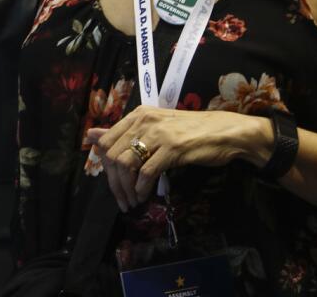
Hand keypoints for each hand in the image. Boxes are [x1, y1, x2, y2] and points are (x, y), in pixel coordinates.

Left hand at [86, 106, 271, 211]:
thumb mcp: (156, 128)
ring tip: (134, 201)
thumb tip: (90, 136)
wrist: (225, 132)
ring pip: (126, 164)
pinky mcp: (173, 148)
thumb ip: (125, 133)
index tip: (114, 183)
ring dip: (126, 189)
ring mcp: (159, 133)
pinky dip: (141, 188)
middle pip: (112, 155)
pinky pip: (146, 171)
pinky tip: (145, 196)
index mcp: (138, 115)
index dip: (104, 167)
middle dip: (114, 183)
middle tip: (123, 200)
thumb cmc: (191, 132)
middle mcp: (144, 120)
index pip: (106, 141)